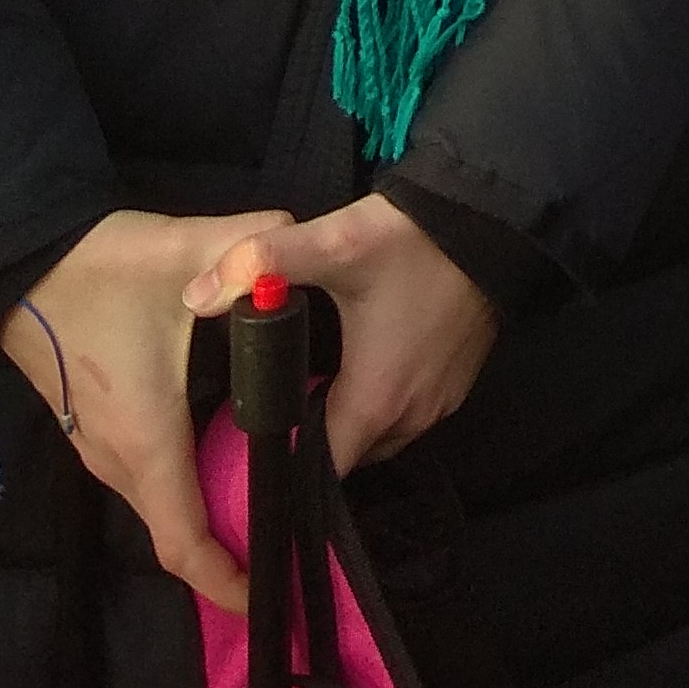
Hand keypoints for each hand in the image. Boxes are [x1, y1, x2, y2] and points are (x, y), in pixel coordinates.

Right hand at [1, 206, 297, 609]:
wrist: (18, 264)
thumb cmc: (98, 271)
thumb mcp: (182, 247)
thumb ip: (251, 242)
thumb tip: (294, 244)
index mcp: (146, 440)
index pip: (186, 543)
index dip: (227, 581)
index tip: (270, 597)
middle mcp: (118, 460)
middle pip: (177, 535)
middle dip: (229, 556)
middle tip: (290, 549)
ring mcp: (99, 448)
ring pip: (161, 506)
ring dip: (207, 522)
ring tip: (265, 510)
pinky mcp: (94, 427)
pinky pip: (147, 479)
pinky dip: (187, 490)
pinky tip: (224, 461)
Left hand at [187, 193, 500, 472]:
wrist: (493, 217)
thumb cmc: (411, 243)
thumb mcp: (333, 244)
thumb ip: (261, 263)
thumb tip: (195, 295)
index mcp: (373, 402)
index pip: (316, 470)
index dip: (279, 463)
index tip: (246, 446)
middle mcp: (410, 417)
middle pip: (345, 454)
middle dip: (309, 435)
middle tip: (274, 398)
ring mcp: (440, 402)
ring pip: (377, 434)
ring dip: (347, 416)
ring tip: (313, 379)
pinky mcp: (457, 381)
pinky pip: (406, 410)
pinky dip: (380, 398)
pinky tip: (363, 357)